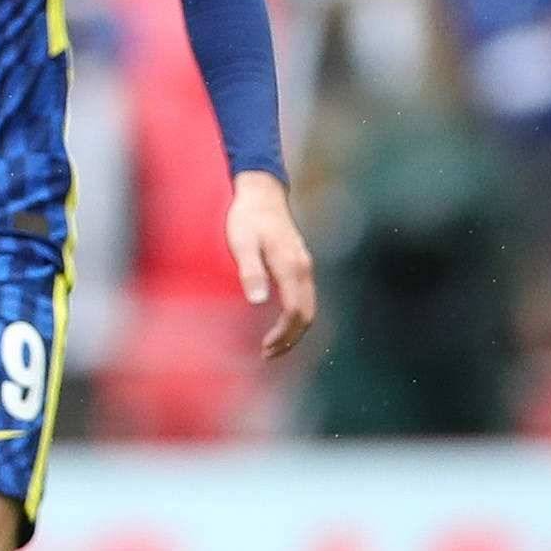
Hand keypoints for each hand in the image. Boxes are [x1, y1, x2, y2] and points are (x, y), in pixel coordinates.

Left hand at [225, 169, 316, 357]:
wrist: (262, 194)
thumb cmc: (247, 219)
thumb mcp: (242, 243)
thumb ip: (250, 271)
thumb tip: (257, 303)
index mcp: (291, 267)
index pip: (295, 312)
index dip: (283, 334)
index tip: (264, 349)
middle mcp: (304, 269)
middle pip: (307, 315)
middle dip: (290, 339)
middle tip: (266, 355)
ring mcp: (305, 267)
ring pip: (309, 308)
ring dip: (294, 331)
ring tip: (271, 347)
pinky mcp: (300, 266)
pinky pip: (304, 299)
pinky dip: (295, 317)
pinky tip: (279, 325)